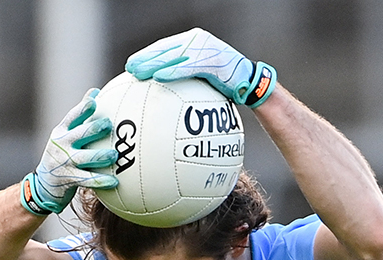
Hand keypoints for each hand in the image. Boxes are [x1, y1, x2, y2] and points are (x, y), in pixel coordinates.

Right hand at [19, 89, 117, 215]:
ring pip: (84, 158)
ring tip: (113, 155)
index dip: (82, 109)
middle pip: (78, 134)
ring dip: (99, 156)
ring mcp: (64, 162)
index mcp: (62, 131)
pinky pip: (87, 180)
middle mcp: (61, 144)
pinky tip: (114, 181)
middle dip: (93, 129)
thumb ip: (80, 115)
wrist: (45, 183)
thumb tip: (95, 91)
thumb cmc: (63, 153)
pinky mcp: (68, 179)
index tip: (94, 101)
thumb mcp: (66, 133)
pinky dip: (100, 180)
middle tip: (108, 124)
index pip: (72, 117)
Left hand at [125, 28, 276, 106]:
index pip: (167, 47)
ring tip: (139, 73)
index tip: (132, 66)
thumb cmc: (228, 87)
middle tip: (130, 69)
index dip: (149, 55)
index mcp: (194, 44)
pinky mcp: (215, 58)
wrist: (252, 85)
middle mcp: (198, 41)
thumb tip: (165, 96)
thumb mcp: (204, 82)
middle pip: (168, 48)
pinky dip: (174, 71)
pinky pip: (190, 65)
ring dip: (154, 63)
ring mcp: (207, 48)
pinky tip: (159, 77)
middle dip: (147, 58)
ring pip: (176, 54)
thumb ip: (187, 82)